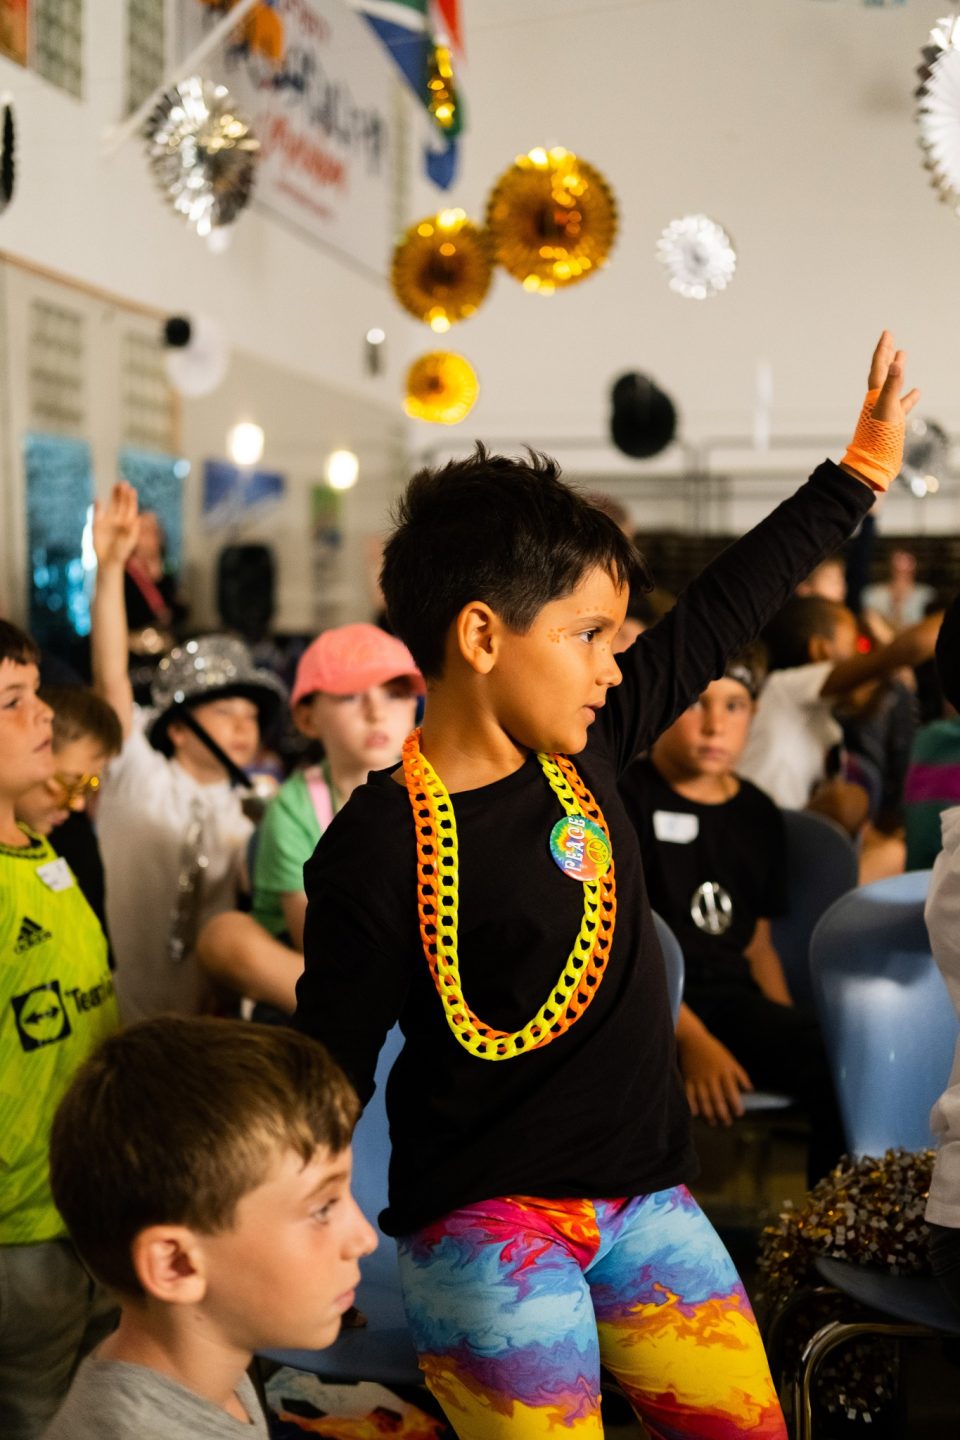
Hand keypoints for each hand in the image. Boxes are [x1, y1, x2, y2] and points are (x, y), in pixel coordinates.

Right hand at [93, 482, 140, 569]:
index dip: (131, 499)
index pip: (130, 508)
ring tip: (116, 485)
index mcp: (128, 523)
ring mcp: (108, 521)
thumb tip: (135, 518)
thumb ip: (131, 530)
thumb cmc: (121, 553)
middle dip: (123, 494)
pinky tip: (97, 499)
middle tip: (124, 483)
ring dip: (114, 496)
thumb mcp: (128, 543)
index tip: (132, 490)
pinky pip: (97, 513)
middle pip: (121, 504)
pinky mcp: (97, 525)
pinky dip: (97, 506)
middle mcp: (119, 520)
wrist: (108, 561)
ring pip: (111, 505)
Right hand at [677, 1026, 752, 1126]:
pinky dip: (692, 1106)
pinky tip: (696, 1114)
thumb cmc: (714, 1051)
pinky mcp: (688, 1080)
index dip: (735, 1104)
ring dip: (708, 1115)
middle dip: (723, 1114)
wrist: (692, 1039)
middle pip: (717, 1100)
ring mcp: (699, 1079)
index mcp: (724, 1071)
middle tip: (727, 1123)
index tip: (739, 1113)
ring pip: (703, 1101)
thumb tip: (750, 1091)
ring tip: (713, 1122)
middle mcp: (711, 1077)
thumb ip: (741, 1076)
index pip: (731, 1092)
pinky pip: (689, 1096)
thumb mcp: (730, 1060)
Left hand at [841, 332, 919, 491]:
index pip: (879, 366)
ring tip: (903, 358)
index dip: (883, 349)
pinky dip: (909, 397)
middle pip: (883, 372)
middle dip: (888, 355)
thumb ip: (892, 387)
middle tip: (891, 339)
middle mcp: (878, 400)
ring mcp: (886, 411)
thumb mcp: (887, 409)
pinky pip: (902, 405)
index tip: (887, 333)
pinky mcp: (892, 423)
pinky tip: (917, 392)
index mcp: (875, 395)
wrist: (871, 465)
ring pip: (893, 386)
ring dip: (899, 372)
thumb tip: (897, 363)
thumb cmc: (877, 439)